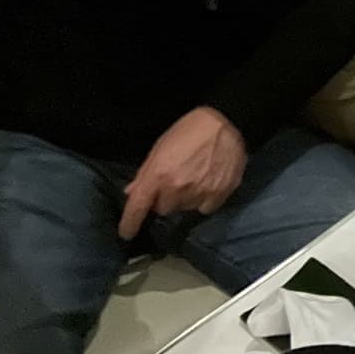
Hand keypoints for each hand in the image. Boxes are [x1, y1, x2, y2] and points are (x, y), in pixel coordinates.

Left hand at [119, 107, 245, 239]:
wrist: (228, 120)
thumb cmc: (190, 129)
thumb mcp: (161, 146)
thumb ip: (146, 172)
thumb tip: (133, 193)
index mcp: (158, 174)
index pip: (137, 207)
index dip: (129, 224)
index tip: (127, 233)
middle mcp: (177, 188)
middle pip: (163, 209)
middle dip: (165, 199)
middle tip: (174, 182)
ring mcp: (199, 193)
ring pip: (184, 208)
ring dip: (185, 199)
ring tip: (194, 179)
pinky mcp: (219, 194)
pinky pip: (204, 208)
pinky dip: (203, 201)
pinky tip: (208, 184)